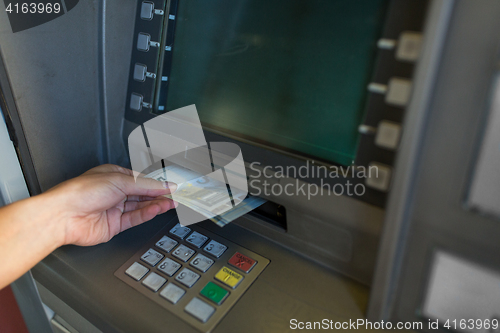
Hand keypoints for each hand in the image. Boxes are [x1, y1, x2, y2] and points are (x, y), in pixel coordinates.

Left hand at [45, 164, 176, 245]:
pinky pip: (134, 218)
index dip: (156, 183)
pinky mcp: (114, 225)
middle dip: (159, 195)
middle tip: (175, 196)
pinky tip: (157, 210)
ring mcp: (114, 209)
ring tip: (171, 203)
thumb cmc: (81, 192)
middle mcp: (114, 192)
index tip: (171, 186)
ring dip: (156, 205)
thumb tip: (165, 185)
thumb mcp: (120, 181)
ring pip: (140, 206)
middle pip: (142, 194)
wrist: (63, 215)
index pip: (141, 180)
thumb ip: (146, 185)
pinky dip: (146, 214)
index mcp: (113, 176)